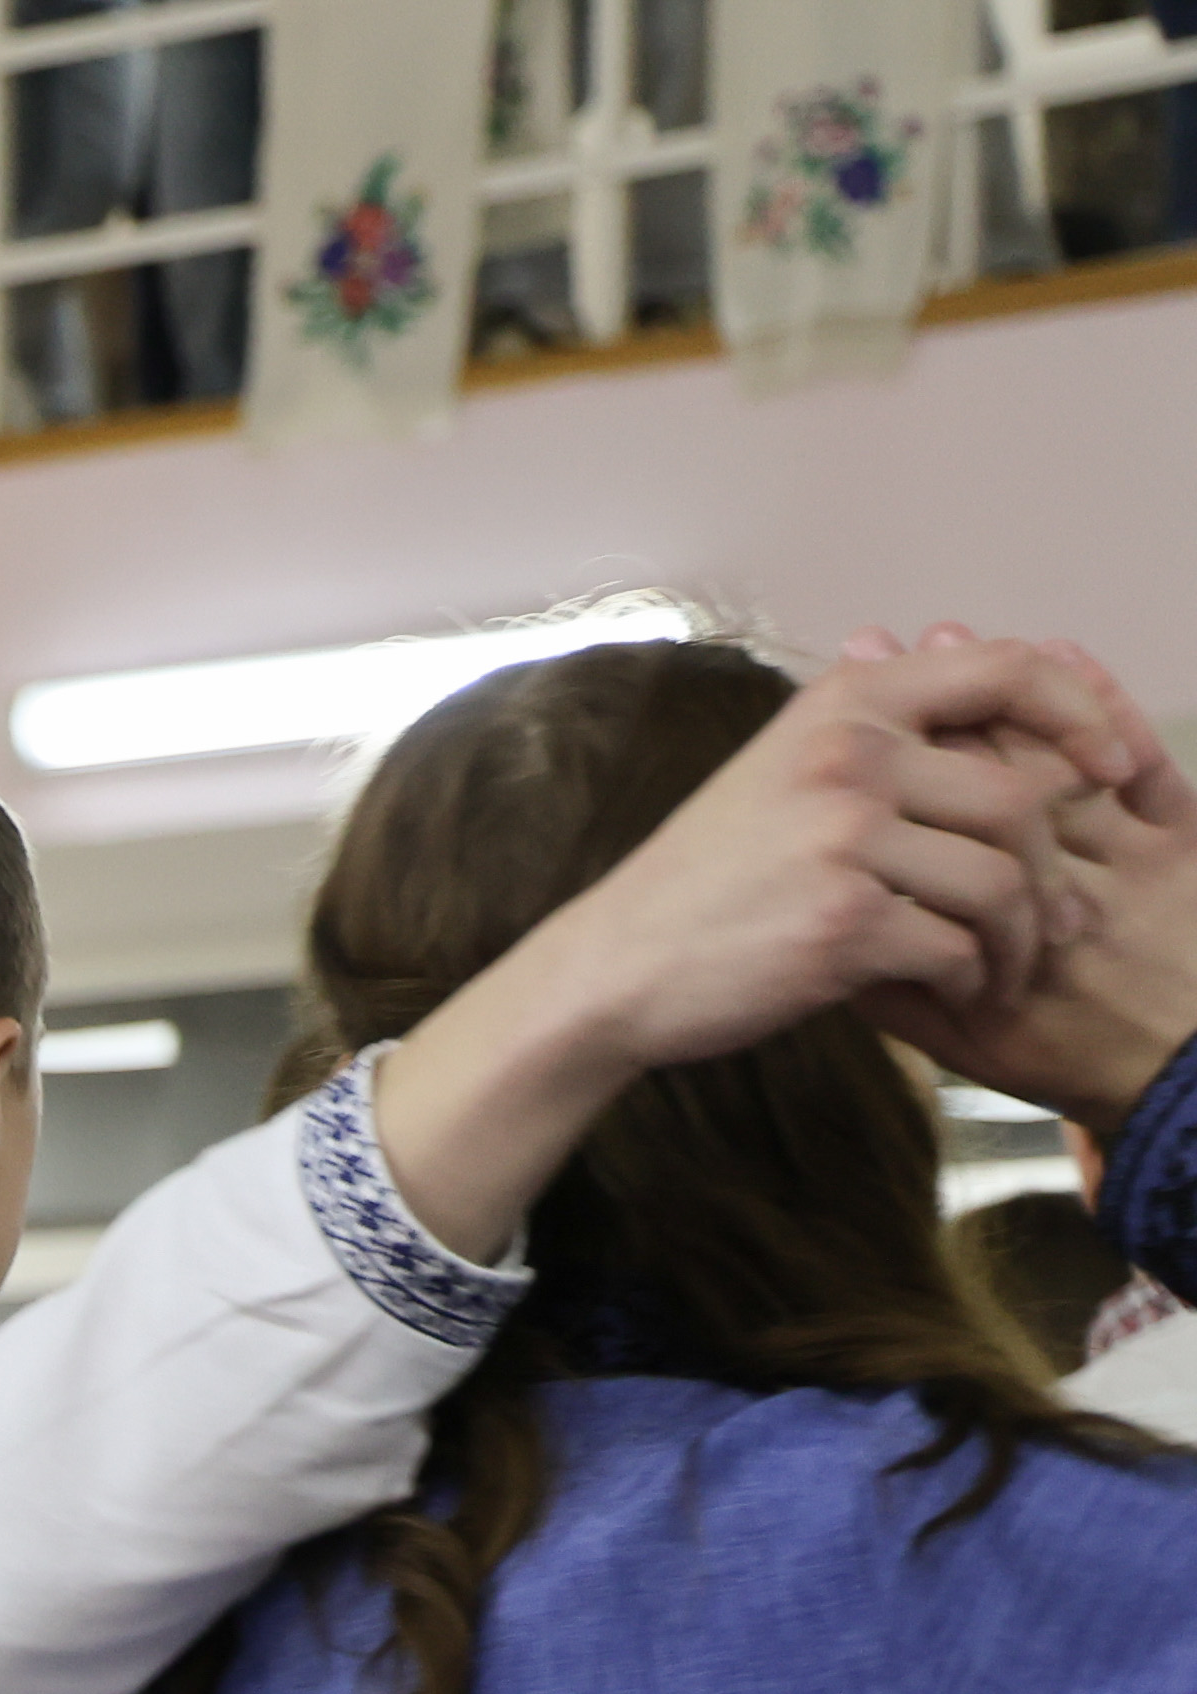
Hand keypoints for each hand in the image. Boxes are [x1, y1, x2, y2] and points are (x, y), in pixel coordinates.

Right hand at [384, 633, 1164, 1257]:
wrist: (616, 964)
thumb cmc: (708, 875)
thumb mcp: (782, 766)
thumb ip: (874, 726)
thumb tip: (969, 669)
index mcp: (844, 703)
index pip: (1008, 670)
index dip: (1083, 712)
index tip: (1109, 766)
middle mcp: (848, 757)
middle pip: (1020, 796)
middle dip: (1050, 868)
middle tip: (1051, 917)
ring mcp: (844, 840)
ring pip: (1001, 880)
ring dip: (1020, 938)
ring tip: (1006, 968)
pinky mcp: (842, 924)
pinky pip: (959, 947)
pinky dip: (975, 979)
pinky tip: (962, 993)